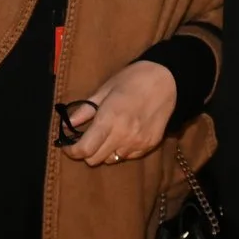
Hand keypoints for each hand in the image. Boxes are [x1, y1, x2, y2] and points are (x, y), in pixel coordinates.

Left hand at [59, 61, 174, 167]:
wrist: (169, 80)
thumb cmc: (133, 79)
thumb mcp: (106, 89)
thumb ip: (86, 109)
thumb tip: (69, 123)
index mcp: (109, 119)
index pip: (84, 150)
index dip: (72, 151)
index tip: (68, 145)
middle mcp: (123, 135)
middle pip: (95, 160)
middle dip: (86, 152)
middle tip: (87, 138)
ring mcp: (137, 143)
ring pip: (111, 160)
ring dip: (104, 151)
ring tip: (108, 134)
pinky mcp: (149, 146)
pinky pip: (127, 156)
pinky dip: (120, 149)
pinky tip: (124, 134)